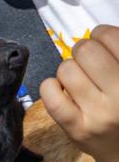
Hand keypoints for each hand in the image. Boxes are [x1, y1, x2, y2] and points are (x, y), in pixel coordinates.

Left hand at [41, 25, 118, 161]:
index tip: (103, 46)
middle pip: (85, 50)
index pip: (111, 37)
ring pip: (66, 69)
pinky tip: (62, 91)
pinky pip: (50, 93)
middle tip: (89, 64)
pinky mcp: (77, 129)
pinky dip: (51, 86)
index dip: (102, 35)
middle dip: (83, 52)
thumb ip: (118, 54)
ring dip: (69, 71)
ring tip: (80, 82)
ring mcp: (99, 114)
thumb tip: (97, 32)